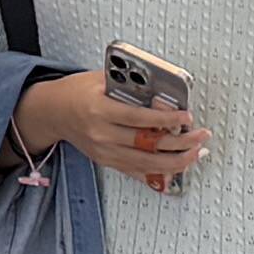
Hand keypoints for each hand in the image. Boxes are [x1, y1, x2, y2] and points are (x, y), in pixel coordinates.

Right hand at [21, 69, 206, 193]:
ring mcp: (105, 151)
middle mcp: (102, 134)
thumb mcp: (101, 79)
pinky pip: (137, 173)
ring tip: (196, 153)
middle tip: (200, 136)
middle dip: (180, 143)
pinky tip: (176, 169)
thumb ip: (131, 86)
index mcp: (99, 110)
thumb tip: (164, 96)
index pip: (139, 119)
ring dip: (176, 161)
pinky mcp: (107, 161)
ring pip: (146, 164)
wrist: (53, 112)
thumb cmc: (77, 92)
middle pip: (147, 145)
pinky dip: (159, 173)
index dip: (166, 120)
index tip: (186, 117)